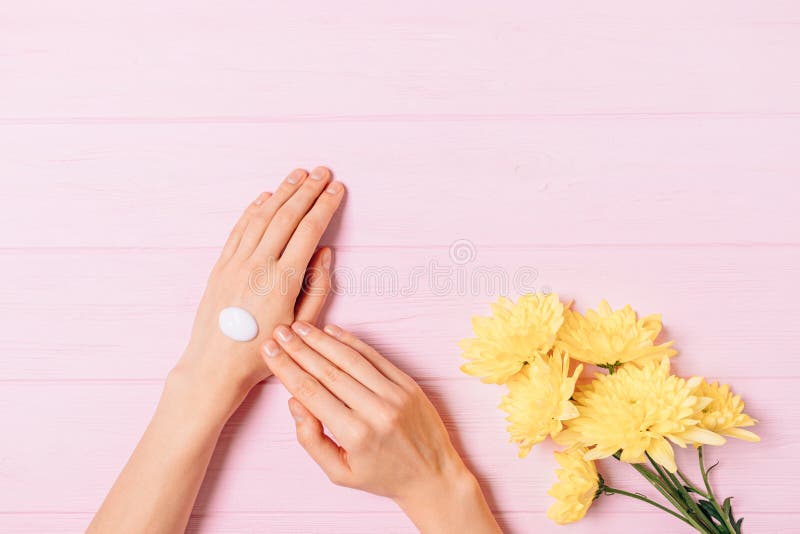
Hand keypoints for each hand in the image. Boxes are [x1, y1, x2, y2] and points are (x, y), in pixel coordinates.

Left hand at [174, 167, 344, 410]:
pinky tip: (266, 196)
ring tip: (298, 175)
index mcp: (281, 281)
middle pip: (286, 216)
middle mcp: (257, 265)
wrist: (215, 366)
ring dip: (282, 192)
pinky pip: (239, 229)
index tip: (337, 189)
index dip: (324, 206)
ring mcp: (235, 263)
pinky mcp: (220, 266)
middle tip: (323, 172)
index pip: (308, 231)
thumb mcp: (301, 327)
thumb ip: (318, 288)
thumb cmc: (262, 353)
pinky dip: (254, 209)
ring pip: (262, 217)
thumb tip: (325, 252)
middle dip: (307, 190)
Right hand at [262, 322, 501, 533]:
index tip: (270, 352)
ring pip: (350, 360)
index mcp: (355, 435)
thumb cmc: (382, 476)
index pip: (311, 393)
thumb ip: (311, 439)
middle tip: (278, 332)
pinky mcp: (408, 384)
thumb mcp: (339, 473)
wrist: (432, 476)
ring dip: (322, 340)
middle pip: (328, 371)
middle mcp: (375, 411)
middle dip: (299, 349)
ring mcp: (394, 395)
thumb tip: (294, 402)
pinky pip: (375, 357)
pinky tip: (331, 331)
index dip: (286, 369)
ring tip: (299, 327)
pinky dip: (352, 342)